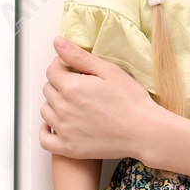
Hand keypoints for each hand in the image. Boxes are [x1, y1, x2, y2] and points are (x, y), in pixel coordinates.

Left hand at [40, 37, 153, 160]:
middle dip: (60, 84)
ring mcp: (64, 129)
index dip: (62, 66)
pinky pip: (45, 139)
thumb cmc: (131, 101)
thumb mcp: (109, 71)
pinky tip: (57, 125)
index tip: (73, 68)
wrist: (144, 131)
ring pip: (46, 111)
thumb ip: (80, 56)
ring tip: (73, 105)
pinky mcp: (68, 148)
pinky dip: (47, 131)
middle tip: (79, 86)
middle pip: (48, 90)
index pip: (52, 71)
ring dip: (55, 105)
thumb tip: (57, 42)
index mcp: (71, 87)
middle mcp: (63, 108)